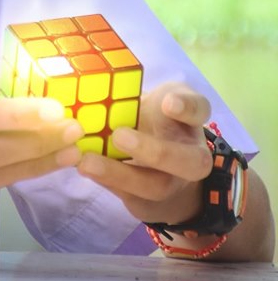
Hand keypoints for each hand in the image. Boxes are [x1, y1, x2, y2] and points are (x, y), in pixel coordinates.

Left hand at [75, 81, 211, 226]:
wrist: (153, 158)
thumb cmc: (150, 116)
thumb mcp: (148, 96)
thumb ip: (134, 88)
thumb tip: (94, 79)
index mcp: (189, 120)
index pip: (199, 110)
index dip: (186, 107)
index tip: (168, 103)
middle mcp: (189, 155)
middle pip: (188, 162)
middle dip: (155, 151)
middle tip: (119, 136)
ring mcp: (172, 182)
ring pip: (155, 186)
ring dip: (120, 175)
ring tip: (86, 161)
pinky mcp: (148, 201)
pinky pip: (131, 198)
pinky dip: (105, 183)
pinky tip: (81, 168)